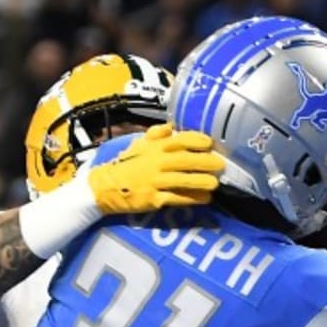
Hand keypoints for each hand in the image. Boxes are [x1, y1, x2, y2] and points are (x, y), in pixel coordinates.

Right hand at [88, 124, 224, 214]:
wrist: (106, 186)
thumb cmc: (126, 165)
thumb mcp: (138, 144)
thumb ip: (155, 134)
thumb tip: (173, 126)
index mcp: (154, 147)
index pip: (179, 140)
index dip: (196, 140)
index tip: (209, 143)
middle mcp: (156, 162)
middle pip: (185, 160)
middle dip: (205, 162)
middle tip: (220, 165)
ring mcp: (155, 181)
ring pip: (183, 180)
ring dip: (201, 181)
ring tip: (215, 183)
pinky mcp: (154, 199)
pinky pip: (176, 198)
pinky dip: (191, 199)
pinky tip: (205, 199)